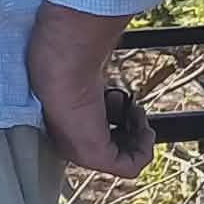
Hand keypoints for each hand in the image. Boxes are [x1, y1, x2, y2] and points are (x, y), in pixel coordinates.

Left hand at [26, 1, 155, 180]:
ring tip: (132, 111)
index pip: (92, 132)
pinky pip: (131, 166)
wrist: (60, 58)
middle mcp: (69, 141)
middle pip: (111, 148)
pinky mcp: (94, 156)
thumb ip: (83, 65)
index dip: (114, 117)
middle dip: (127, 128)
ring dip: (137, 135)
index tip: (116, 97)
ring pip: (123, 158)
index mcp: (62, 121)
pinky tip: (137, 119)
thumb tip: (96, 37)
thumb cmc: (60, 53)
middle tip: (128, 106)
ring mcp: (81, 152)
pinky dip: (143, 145)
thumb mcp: (75, 63)